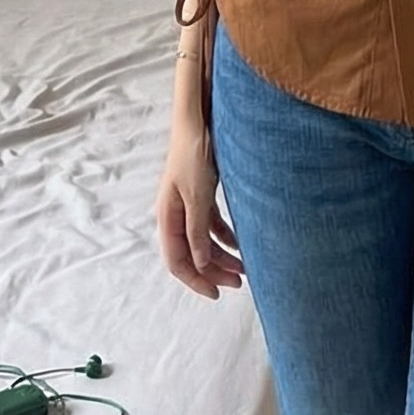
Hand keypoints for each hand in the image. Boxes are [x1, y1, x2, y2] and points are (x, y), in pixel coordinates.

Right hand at [157, 127, 245, 298]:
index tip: (216, 294)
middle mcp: (176, 214)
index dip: (195, 280)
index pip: (177, 261)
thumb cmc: (194, 154)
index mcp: (167, 217)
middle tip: (240, 282)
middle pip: (192, 254)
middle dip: (214, 271)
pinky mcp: (201, 194)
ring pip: (204, 241)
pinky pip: (212, 225)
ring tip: (246, 267)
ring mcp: (189, 205)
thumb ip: (197, 231)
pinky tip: (241, 244)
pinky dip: (226, 237)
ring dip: (222, 256)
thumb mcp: (197, 196)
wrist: (198, 120)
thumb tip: (199, 264)